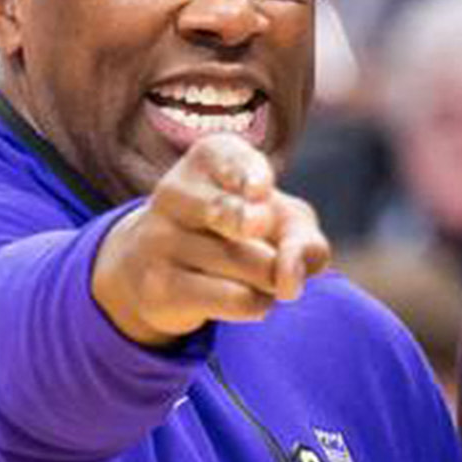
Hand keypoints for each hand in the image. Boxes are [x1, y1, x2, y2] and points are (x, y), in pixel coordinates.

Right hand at [91, 132, 329, 346]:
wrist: (159, 273)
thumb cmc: (236, 237)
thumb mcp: (281, 223)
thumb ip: (304, 240)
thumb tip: (289, 283)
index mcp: (207, 158)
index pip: (236, 161)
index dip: (254, 179)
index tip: (259, 193)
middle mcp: (175, 191)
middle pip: (250, 221)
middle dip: (275, 246)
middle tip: (269, 258)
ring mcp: (160, 239)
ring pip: (250, 266)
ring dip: (270, 282)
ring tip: (252, 278)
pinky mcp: (158, 286)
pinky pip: (235, 299)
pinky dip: (257, 304)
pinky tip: (242, 298)